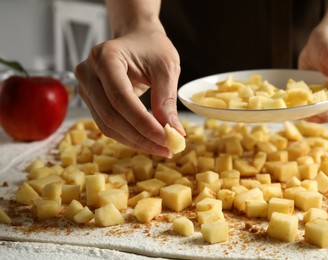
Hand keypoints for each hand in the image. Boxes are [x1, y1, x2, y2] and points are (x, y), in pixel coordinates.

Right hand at [75, 27, 183, 156]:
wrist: (137, 38)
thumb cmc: (152, 47)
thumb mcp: (166, 68)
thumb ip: (166, 100)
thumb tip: (174, 133)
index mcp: (105, 57)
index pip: (121, 98)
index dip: (143, 123)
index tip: (166, 139)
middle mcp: (88, 72)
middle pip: (110, 116)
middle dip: (140, 137)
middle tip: (167, 149)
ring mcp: (86, 87)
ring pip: (107, 125)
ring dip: (135, 141)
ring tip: (161, 147)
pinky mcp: (90, 100)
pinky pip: (107, 124)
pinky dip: (128, 136)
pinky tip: (148, 140)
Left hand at [298, 25, 327, 122]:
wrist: (320, 40)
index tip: (316, 116)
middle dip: (320, 117)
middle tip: (303, 117)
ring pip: (324, 112)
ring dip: (311, 114)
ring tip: (296, 114)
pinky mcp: (320, 97)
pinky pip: (314, 106)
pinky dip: (304, 108)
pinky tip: (293, 108)